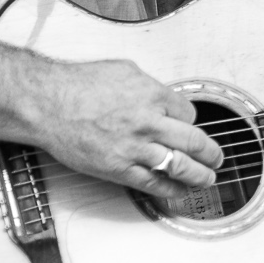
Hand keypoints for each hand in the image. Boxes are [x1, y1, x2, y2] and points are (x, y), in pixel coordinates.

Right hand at [27, 58, 224, 200]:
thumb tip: (162, 95)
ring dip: (200, 175)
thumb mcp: (123, 70)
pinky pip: (152, 183)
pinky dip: (171, 190)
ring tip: (208, 178)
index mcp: (152, 95)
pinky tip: (180, 191)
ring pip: (180, 165)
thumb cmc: (77, 84)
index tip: (189, 127)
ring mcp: (134, 147)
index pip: (188, 113)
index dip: (191, 122)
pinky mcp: (118, 168)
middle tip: (217, 158)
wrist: (46, 103)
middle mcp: (148, 121)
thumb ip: (148, 86)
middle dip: (211, 153)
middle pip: (194, 141)